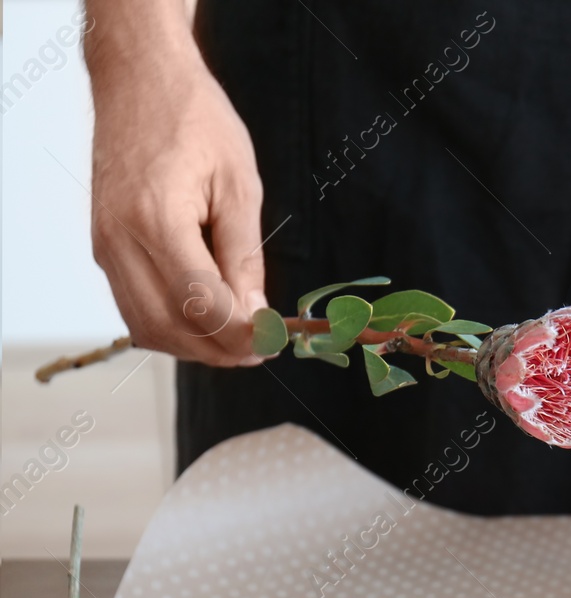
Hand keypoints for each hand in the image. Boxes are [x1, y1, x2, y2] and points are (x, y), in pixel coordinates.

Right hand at [86, 9, 264, 365]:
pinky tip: (207, 320)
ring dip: (194, 346)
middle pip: (167, 326)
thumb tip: (254, 312)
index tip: (272, 341)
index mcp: (155, 220)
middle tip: (261, 350)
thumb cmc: (195, 120)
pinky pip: (133, 305)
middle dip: (218, 350)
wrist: (140, 81)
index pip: (199, 303)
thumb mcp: (240, 185)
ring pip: (145, 325)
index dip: (239, 333)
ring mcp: (105, 245)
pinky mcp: (103, 245)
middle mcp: (119, 239)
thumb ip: (244, 255)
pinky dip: (171, 325)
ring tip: (239, 341)